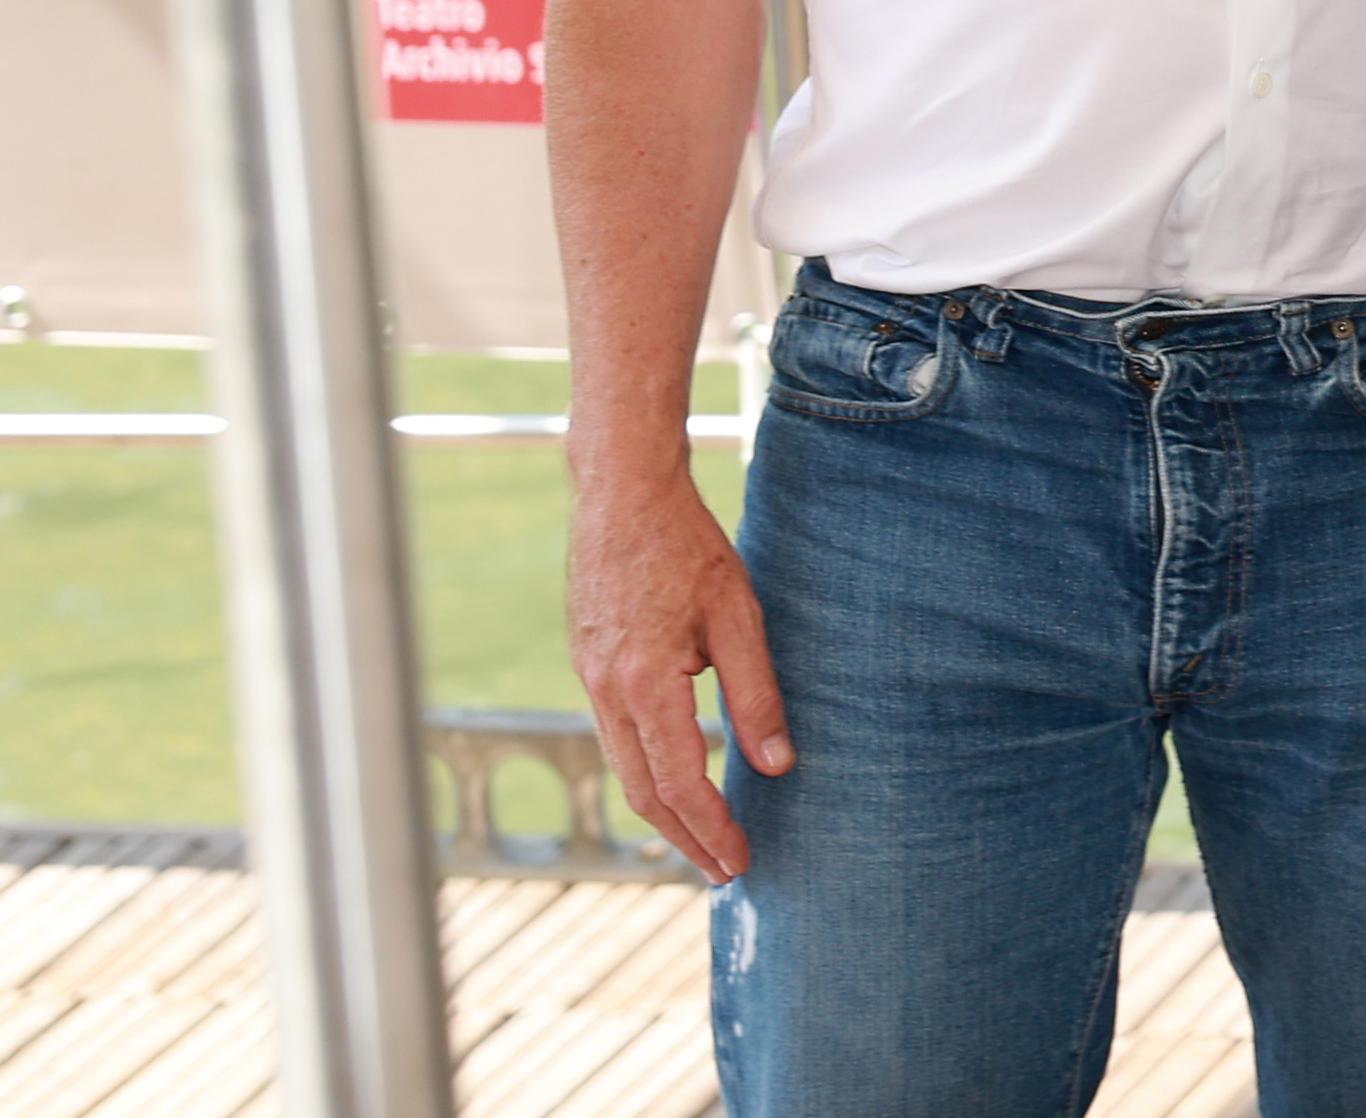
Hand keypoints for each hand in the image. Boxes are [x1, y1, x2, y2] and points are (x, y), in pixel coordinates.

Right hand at [568, 455, 789, 881]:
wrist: (622, 491)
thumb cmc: (687, 545)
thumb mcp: (738, 615)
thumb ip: (756, 693)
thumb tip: (778, 765)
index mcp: (645, 682)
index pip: (680, 782)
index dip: (712, 829)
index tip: (741, 862)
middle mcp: (607, 690)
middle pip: (644, 791)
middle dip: (686, 839)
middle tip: (724, 873)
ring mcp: (589, 677)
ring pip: (624, 767)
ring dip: (663, 812)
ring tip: (702, 839)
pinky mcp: (587, 663)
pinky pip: (613, 735)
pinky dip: (644, 771)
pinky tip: (672, 777)